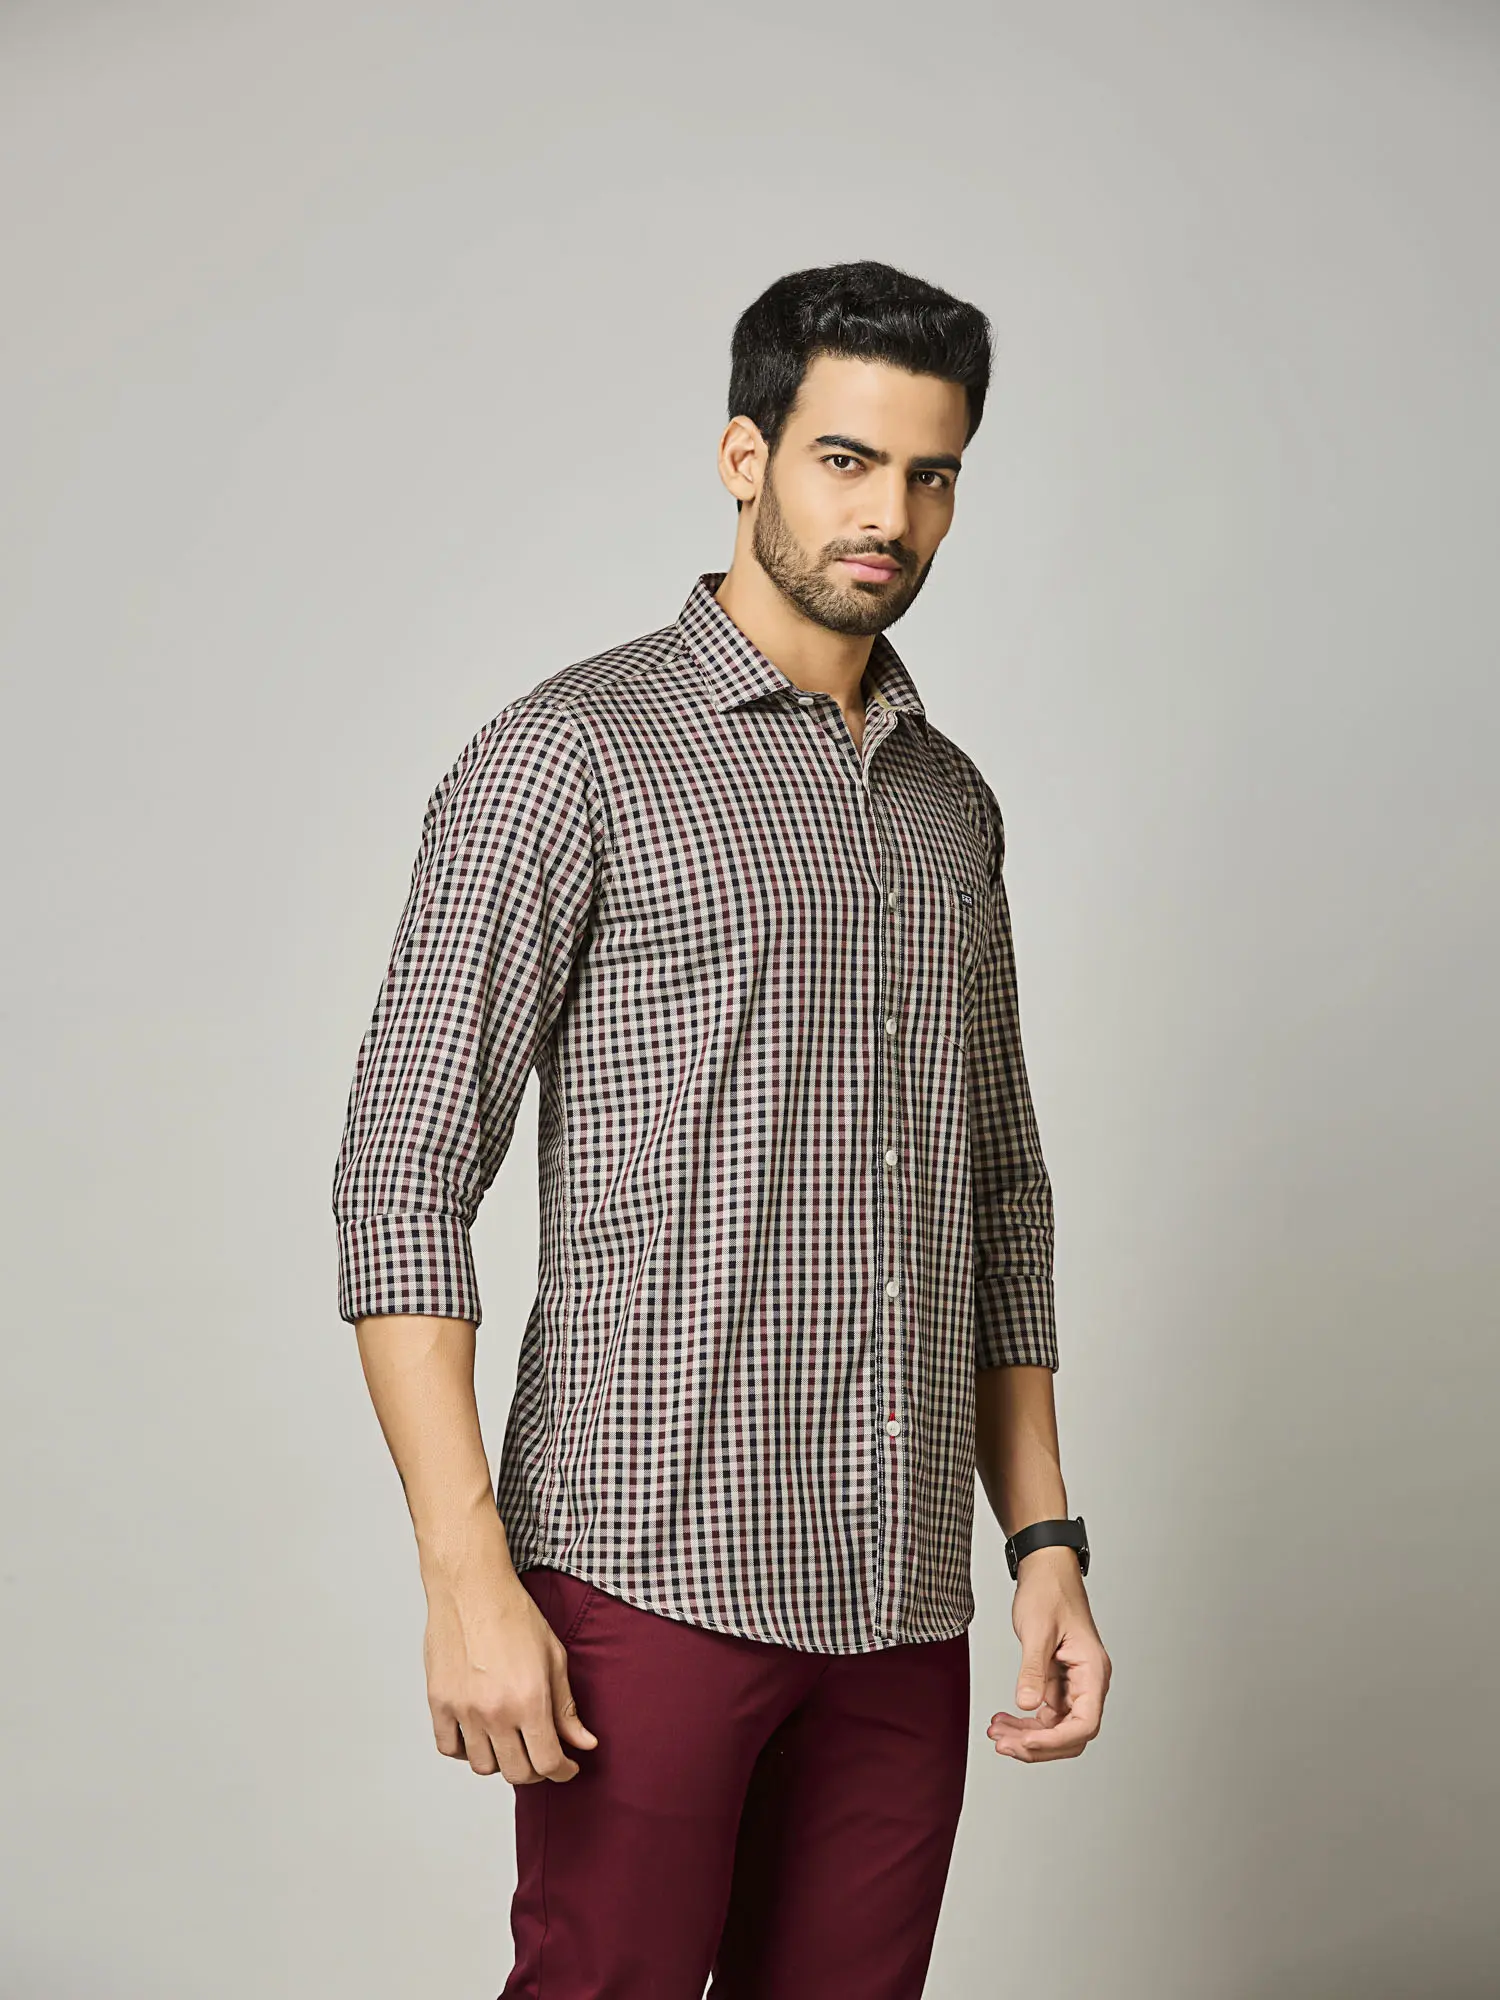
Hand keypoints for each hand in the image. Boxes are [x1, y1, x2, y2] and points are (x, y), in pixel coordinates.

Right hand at [421, 1536, 598, 1784]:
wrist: (471, 1588)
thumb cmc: (514, 1615)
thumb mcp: (553, 1658)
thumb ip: (567, 1707)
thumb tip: (584, 1743)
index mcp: (530, 1700)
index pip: (548, 1762)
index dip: (562, 1771)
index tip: (566, 1767)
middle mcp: (496, 1712)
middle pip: (517, 1772)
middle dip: (536, 1770)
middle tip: (541, 1755)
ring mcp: (464, 1710)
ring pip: (483, 1766)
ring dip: (500, 1761)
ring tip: (510, 1742)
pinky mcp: (439, 1703)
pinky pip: (449, 1748)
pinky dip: (465, 1750)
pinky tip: (478, 1735)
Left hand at [988, 1546, 1110, 1762]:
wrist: (1046, 1569)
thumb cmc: (1049, 1592)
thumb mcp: (1037, 1630)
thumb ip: (1032, 1669)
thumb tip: (1026, 1705)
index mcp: (1093, 1670)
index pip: (1085, 1723)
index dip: (1056, 1740)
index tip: (1026, 1742)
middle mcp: (1088, 1682)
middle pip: (1071, 1734)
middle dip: (1037, 1745)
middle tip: (1003, 1744)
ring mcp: (1074, 1684)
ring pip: (1057, 1728)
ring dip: (1027, 1736)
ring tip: (997, 1734)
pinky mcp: (1059, 1682)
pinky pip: (1047, 1714)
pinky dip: (1026, 1722)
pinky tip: (1005, 1721)